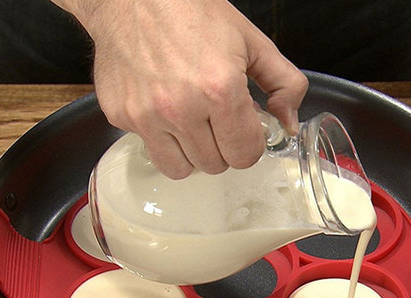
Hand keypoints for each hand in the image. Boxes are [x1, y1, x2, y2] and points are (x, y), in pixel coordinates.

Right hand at [53, 0, 307, 178]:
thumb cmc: (193, 11)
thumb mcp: (251, 41)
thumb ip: (283, 84)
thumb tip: (288, 124)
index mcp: (220, 89)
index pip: (244, 155)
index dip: (250, 145)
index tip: (245, 132)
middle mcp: (180, 109)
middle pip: (215, 165)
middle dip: (223, 148)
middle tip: (218, 122)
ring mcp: (146, 116)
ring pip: (181, 169)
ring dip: (193, 153)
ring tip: (193, 124)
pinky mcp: (122, 116)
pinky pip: (151, 149)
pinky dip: (162, 139)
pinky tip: (163, 110)